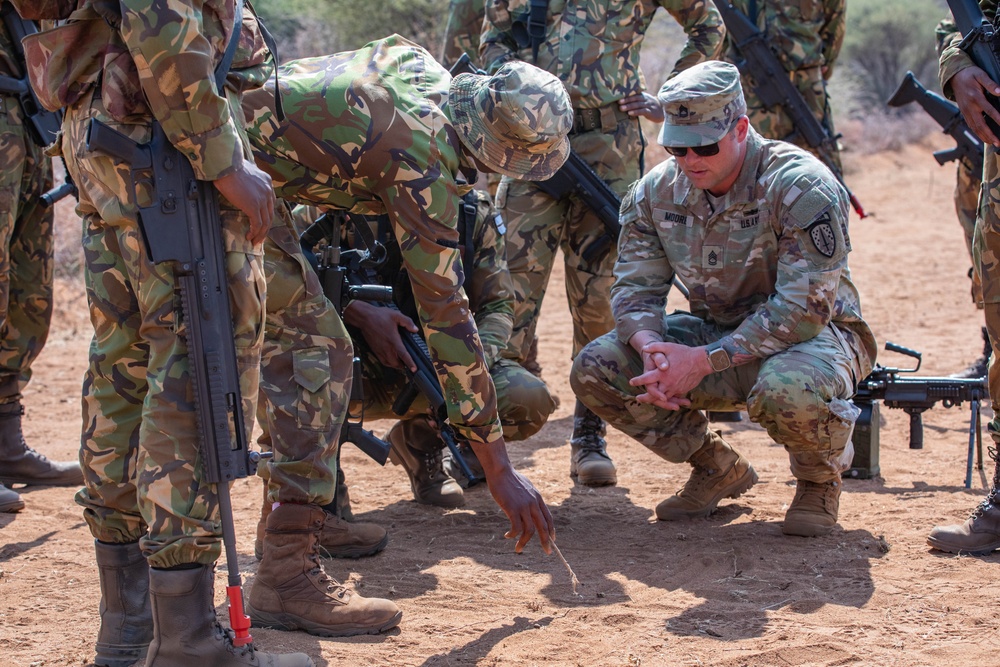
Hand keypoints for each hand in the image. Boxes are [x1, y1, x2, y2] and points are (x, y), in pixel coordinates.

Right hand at [213, 158, 274, 244]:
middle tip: (260, 237)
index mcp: (267, 182)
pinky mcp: (254, 207)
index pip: (270, 202)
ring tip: (255, 241)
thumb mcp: (246, 171)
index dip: (266, 215)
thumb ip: (249, 180)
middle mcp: (268, 191)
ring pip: (266, 222)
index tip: (261, 223)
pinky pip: (257, 224)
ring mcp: (262, 200)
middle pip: (270, 214)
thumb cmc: (230, 166)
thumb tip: (243, 186)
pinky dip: (254, 232)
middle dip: (265, 228)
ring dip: (261, 234)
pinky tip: (249, 236)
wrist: (226, 166)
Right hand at [342, 301, 418, 370]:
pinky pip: (382, 361)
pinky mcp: (374, 350)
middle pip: (396, 363)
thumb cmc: (380, 316)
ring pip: (389, 363)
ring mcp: (380, 350)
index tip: (414, 369)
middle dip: (403, 366)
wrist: (364, 317)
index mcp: (393, 340)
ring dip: (395, 365)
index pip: (403, 355)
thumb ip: (407, 322)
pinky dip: (388, 363)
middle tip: (409, 364)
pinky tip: (391, 359)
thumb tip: (415, 329)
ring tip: (400, 363)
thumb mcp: (396, 315)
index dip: (410, 363)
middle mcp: (386, 348)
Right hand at [471, 438, 553, 553]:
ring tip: (518, 549)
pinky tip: (507, 536)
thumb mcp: (525, 487)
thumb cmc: (510, 478)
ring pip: (530, 531)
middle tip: (547, 552)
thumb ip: (530, 497)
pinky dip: (513, 535)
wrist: (501, 471)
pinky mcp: (513, 509)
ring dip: (524, 542)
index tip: (552, 540)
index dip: (551, 530)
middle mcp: (533, 503)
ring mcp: (524, 506)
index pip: (548, 518)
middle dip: (546, 541)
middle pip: (543, 527)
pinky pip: (516, 528)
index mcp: (537, 498)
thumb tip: (530, 505)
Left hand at [619, 92, 664, 121]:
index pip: (634, 94)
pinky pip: (642, 111)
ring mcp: (649, 105)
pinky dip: (636, 112)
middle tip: (618, 102)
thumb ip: (637, 101)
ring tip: (621, 108)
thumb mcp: (645, 102)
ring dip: (629, 106)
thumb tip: (624, 103)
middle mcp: (646, 99)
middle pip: (635, 98)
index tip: (618, 97)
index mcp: (643, 96)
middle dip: (626, 100)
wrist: (664, 111)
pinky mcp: (650, 112)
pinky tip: (630, 113)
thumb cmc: (651, 107)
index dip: (627, 95)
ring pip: (638, 105)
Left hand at [630, 342, 711, 409]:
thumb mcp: (668, 347)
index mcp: (662, 373)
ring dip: (655, 400)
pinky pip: (672, 397)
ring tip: (649, 400)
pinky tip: (663, 399)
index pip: (646, 379)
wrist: (701, 361)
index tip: (631, 382)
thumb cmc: (684, 353)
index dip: (637, 381)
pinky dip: (667, 399)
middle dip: (645, 398)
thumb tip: (644, 348)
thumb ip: (655, 347)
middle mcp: (668, 383)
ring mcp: (675, 388)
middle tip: (638, 398)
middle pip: (653, 395)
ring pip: (663, 399)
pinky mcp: (682, 390)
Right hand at [951, 66, 999, 146]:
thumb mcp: (981, 75)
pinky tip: (984, 137)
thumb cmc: (970, 74)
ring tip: (993, 143)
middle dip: (989, 135)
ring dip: (984, 137)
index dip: (997, 118)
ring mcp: (966, 111)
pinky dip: (978, 133)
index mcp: (975, 97)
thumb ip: (990, 84)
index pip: (988, 110)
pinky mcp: (964, 113)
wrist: (955, 76)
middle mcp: (969, 107)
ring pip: (974, 127)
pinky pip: (971, 125)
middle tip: (998, 142)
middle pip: (980, 124)